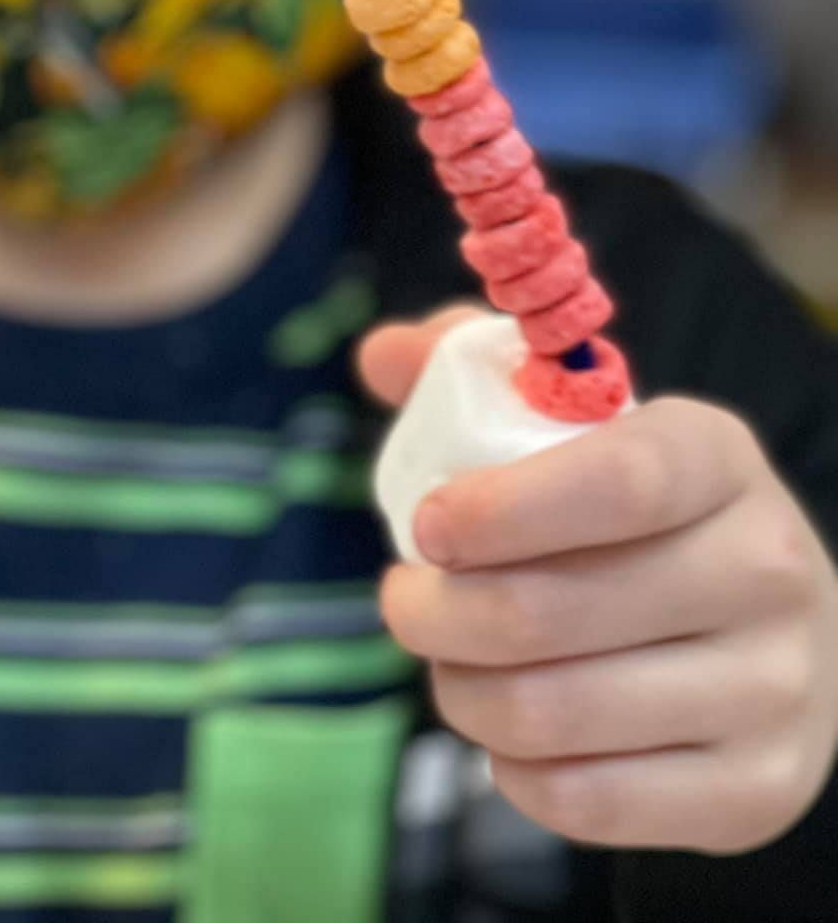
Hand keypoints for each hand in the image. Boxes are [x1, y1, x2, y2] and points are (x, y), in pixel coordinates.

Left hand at [359, 310, 837, 853]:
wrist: (770, 626)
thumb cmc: (635, 509)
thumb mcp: (571, 420)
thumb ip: (469, 369)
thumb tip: (380, 355)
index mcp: (717, 457)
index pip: (616, 481)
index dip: (501, 510)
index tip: (425, 526)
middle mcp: (767, 569)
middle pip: (555, 611)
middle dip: (438, 612)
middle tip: (404, 600)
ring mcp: (774, 689)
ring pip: (556, 712)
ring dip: (462, 692)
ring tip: (448, 662)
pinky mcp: (759, 790)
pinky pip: (588, 801)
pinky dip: (515, 770)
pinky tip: (508, 732)